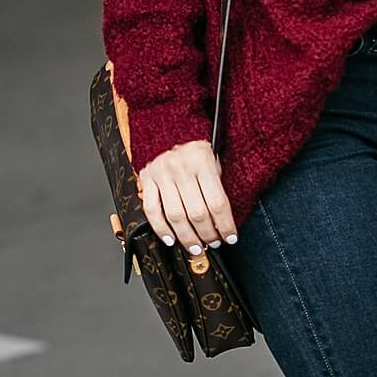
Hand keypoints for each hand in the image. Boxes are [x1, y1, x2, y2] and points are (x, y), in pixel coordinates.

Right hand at [138, 138, 237, 252]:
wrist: (166, 128)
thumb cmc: (194, 148)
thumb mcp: (213, 159)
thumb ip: (216, 185)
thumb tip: (222, 220)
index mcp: (202, 161)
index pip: (217, 202)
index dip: (225, 225)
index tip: (230, 237)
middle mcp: (181, 168)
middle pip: (197, 213)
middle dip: (208, 234)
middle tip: (213, 244)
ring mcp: (162, 174)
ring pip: (175, 216)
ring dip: (187, 237)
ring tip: (196, 248)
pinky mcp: (146, 179)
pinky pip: (152, 210)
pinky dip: (161, 228)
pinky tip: (171, 239)